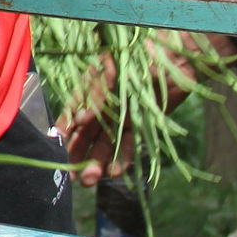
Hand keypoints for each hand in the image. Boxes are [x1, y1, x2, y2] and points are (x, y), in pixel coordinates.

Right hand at [60, 31, 232, 187]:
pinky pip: (129, 143)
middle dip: (79, 153)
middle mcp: (105, 102)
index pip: (74, 109)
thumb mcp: (116, 70)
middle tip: (73, 175)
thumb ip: (98, 95)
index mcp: (93, 84)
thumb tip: (79, 120)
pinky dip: (123, 157)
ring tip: (90, 180)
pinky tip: (115, 171)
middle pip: (88, 131)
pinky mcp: (141, 123)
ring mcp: (123, 114)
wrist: (178, 57)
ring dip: (97, 160)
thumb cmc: (143, 55)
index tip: (58, 145)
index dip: (67, 127)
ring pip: (106, 141)